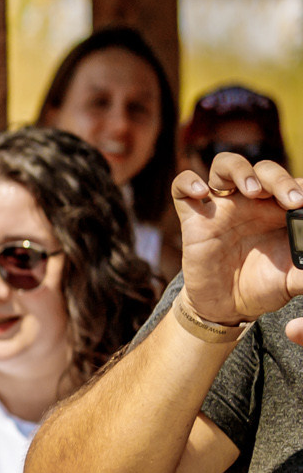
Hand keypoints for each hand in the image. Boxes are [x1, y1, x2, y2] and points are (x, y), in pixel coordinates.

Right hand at [176, 156, 302, 343]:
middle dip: (279, 179)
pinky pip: (181, 188)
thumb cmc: (265, 286)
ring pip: (224, 165)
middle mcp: (251, 202)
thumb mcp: (295, 278)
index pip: (293, 183)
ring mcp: (220, 207)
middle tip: (291, 200)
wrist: (229, 307)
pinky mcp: (193, 219)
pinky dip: (188, 183)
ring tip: (251, 190)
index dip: (300, 186)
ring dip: (240, 170)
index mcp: (279, 209)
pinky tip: (202, 192)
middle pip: (263, 170)